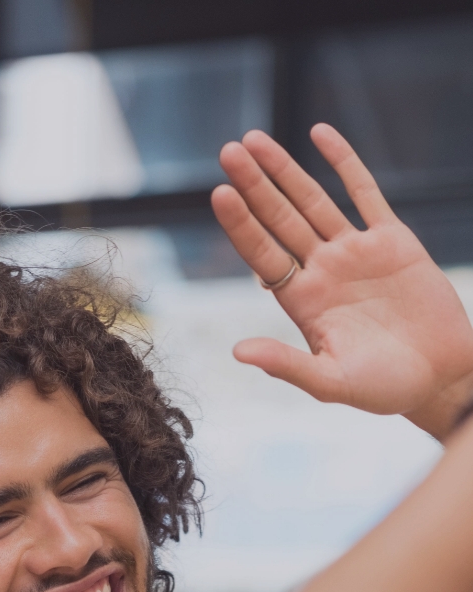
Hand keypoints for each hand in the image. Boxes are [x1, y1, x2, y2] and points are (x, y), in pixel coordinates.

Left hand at [212, 124, 472, 439]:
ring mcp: (355, 253)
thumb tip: (238, 352)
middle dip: (254, 186)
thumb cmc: (384, 388)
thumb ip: (286, 364)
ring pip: (313, 201)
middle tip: (227, 151)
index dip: (241, 225)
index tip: (219, 193)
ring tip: (253, 140)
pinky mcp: (392, 241)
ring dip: (285, 170)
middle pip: (280, 220)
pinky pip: (364, 193)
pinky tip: (318, 134)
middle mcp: (322, 271)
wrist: (440, 377)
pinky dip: (344, 162)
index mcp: (303, 302)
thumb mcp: (331, 382)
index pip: (263, 255)